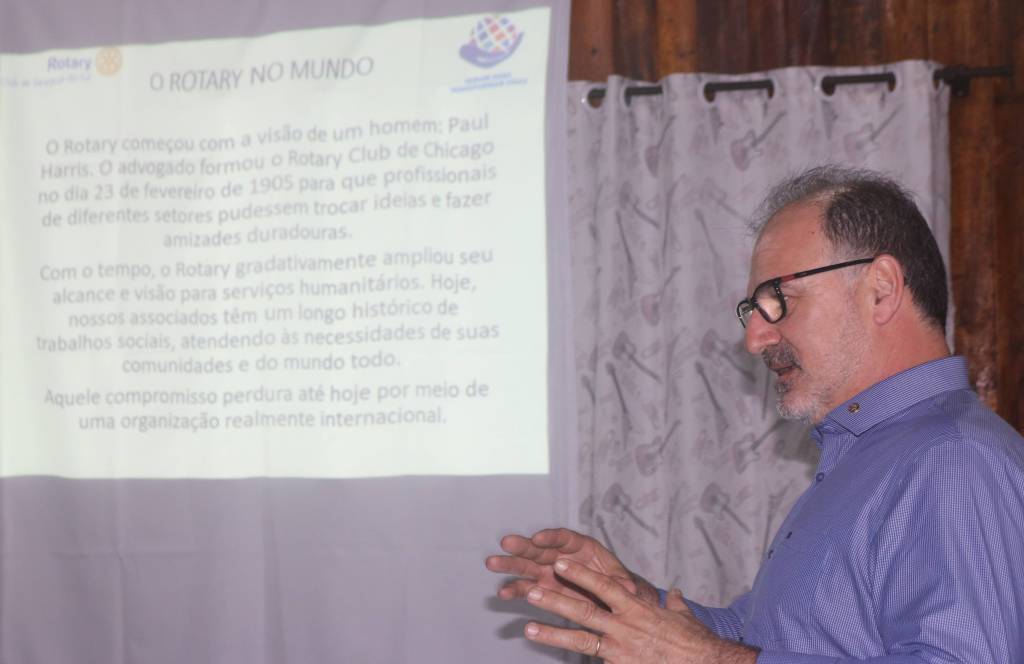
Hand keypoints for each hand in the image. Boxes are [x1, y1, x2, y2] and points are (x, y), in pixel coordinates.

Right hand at [485, 528, 657, 604]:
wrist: (609, 598)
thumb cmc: (614, 583)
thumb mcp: (621, 582)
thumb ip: (621, 583)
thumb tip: (628, 587)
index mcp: (580, 546)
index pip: (564, 537)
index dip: (551, 536)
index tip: (538, 538)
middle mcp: (560, 555)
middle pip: (539, 548)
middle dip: (523, 546)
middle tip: (506, 542)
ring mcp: (548, 571)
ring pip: (526, 565)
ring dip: (510, 564)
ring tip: (491, 563)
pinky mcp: (542, 588)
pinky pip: (526, 587)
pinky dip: (514, 590)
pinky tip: (503, 593)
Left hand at [522, 559, 756, 663]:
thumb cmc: (696, 642)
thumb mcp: (683, 617)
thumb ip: (674, 604)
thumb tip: (675, 594)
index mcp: (636, 608)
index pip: (603, 586)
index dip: (579, 574)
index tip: (559, 562)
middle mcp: (624, 627)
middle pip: (584, 610)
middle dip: (556, 601)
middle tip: (531, 592)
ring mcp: (619, 650)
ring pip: (580, 639)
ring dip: (552, 634)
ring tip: (528, 629)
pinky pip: (593, 661)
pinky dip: (574, 658)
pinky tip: (555, 658)